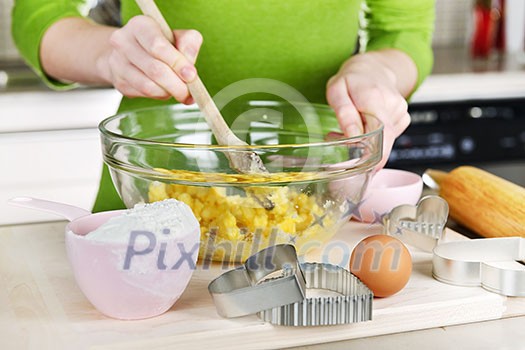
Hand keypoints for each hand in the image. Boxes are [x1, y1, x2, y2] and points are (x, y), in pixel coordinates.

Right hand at [99, 15, 202, 102]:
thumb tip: (189, 71)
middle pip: (155, 70)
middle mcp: (123, 42)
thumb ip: (189, 44)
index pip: (158, 46)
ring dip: (168, 92)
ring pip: (148, 86)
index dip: (177, 63)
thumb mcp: (177, 36)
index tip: (191, 75)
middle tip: (189, 92)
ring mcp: (118, 63)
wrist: (132, 53)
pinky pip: (143, 94)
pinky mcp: (119, 82)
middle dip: (177, 85)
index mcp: (139, 25)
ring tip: (179, 91)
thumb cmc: (160, 44)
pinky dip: (159, 96)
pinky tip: (165, 91)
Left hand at [326, 50, 414, 169]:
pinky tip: (367, 125)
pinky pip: (388, 137)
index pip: (380, 134)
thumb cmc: (351, 80)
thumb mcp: (336, 91)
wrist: (372, 68)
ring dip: (367, 143)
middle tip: (341, 142)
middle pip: (383, 142)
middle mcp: (392, 105)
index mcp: (374, 98)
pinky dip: (375, 138)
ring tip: (352, 126)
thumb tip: (353, 136)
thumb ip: (345, 114)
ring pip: (384, 141)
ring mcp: (401, 112)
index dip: (372, 156)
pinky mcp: (403, 119)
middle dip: (363, 152)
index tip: (359, 166)